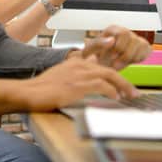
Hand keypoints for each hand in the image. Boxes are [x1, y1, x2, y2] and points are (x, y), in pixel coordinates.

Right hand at [20, 55, 139, 111]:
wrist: (28, 92)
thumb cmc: (42, 88)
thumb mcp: (61, 76)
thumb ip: (75, 73)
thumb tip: (90, 68)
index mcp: (76, 63)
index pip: (101, 66)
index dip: (115, 75)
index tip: (123, 84)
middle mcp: (80, 65)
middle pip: (110, 71)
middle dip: (124, 82)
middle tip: (133, 92)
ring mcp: (80, 74)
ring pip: (110, 76)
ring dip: (123, 87)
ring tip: (130, 96)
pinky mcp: (79, 85)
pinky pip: (102, 86)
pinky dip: (111, 91)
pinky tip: (115, 98)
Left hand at [75, 25, 150, 70]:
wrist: (102, 64)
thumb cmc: (96, 56)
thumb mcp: (90, 50)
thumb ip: (98, 43)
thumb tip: (112, 40)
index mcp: (113, 30)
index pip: (123, 33)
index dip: (119, 46)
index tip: (112, 57)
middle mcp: (125, 32)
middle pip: (133, 39)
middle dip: (125, 54)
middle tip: (115, 64)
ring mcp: (135, 39)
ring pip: (141, 45)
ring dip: (130, 58)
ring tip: (119, 65)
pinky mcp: (143, 46)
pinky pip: (146, 51)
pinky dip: (137, 59)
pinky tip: (128, 62)